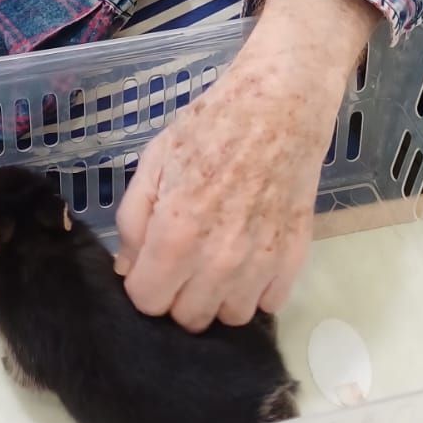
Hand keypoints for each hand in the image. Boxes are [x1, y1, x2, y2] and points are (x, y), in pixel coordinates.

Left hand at [115, 0, 379, 329]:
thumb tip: (127, 267)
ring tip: (216, 259)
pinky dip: (256, 289)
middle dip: (177, 294)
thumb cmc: (212, 126)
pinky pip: (268, 304)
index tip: (149, 264)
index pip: (147, 302)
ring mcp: (261, 264)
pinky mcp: (294, 259)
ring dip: (217, 296)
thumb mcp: (154, 161)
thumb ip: (134, 219)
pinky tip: (249, 257)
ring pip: (229, 317)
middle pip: (188, 318)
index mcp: (177, 235)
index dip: (142, 284)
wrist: (281, 105)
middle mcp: (219, 261)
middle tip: (182, 259)